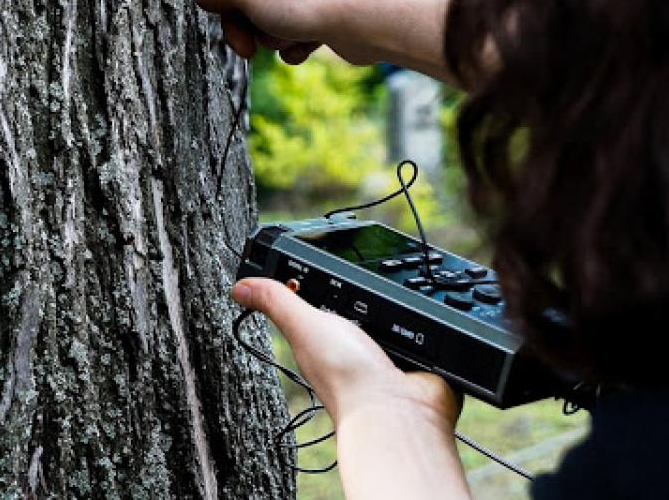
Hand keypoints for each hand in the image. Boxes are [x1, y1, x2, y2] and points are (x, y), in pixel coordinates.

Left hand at [232, 277, 461, 432]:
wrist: (397, 409)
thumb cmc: (346, 377)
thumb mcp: (305, 326)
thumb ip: (277, 302)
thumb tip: (239, 287)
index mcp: (323, 338)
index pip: (320, 302)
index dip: (322, 283)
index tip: (326, 260)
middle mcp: (354, 346)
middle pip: (361, 306)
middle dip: (367, 293)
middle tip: (370, 275)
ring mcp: (388, 354)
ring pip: (394, 317)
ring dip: (399, 308)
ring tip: (395, 303)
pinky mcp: (418, 358)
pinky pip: (426, 332)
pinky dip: (428, 324)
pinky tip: (424, 320)